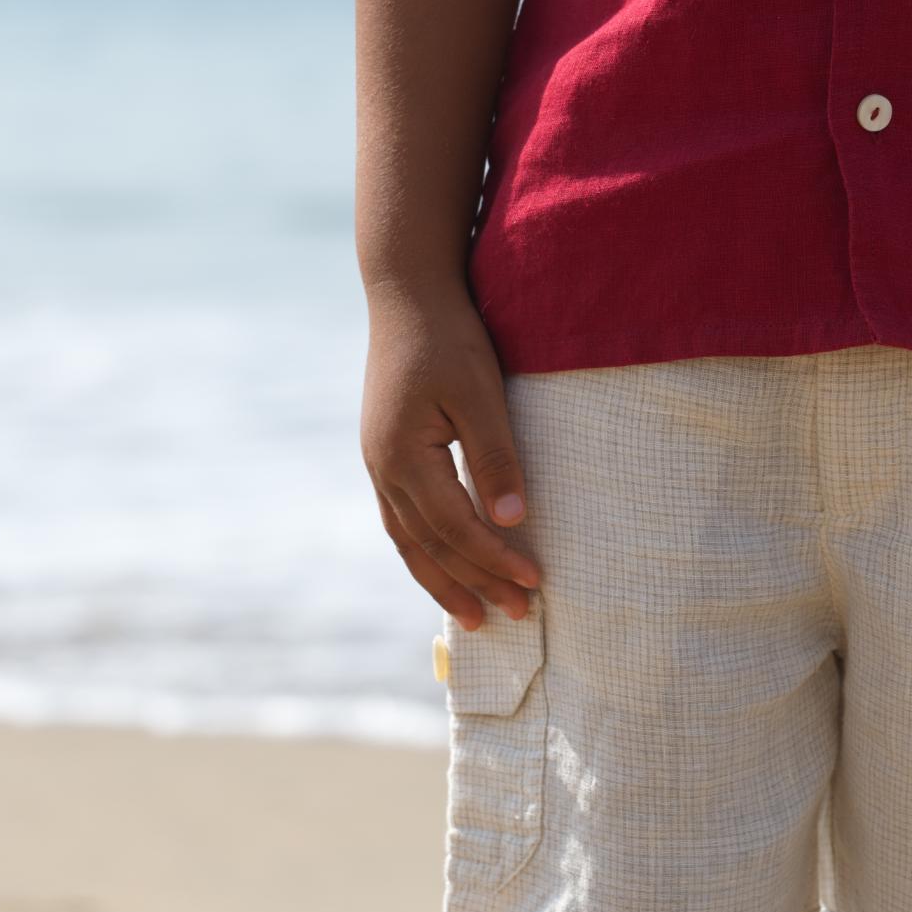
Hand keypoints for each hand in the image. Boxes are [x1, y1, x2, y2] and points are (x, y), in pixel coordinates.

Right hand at [361, 284, 542, 623]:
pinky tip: (445, 565)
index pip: (455, 527)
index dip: (494, 560)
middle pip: (429, 546)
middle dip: (473, 584)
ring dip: (443, 581)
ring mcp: (377, 462)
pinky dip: (426, 552)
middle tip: (517, 615)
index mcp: (403, 456)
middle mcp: (382, 468)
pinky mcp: (385, 453)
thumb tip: (513, 521)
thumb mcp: (480, 393)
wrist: (407, 294)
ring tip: (474, 617)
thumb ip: (495, 456)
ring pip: (408, 541)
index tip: (534, 583)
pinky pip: (402, 520)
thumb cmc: (450, 337)